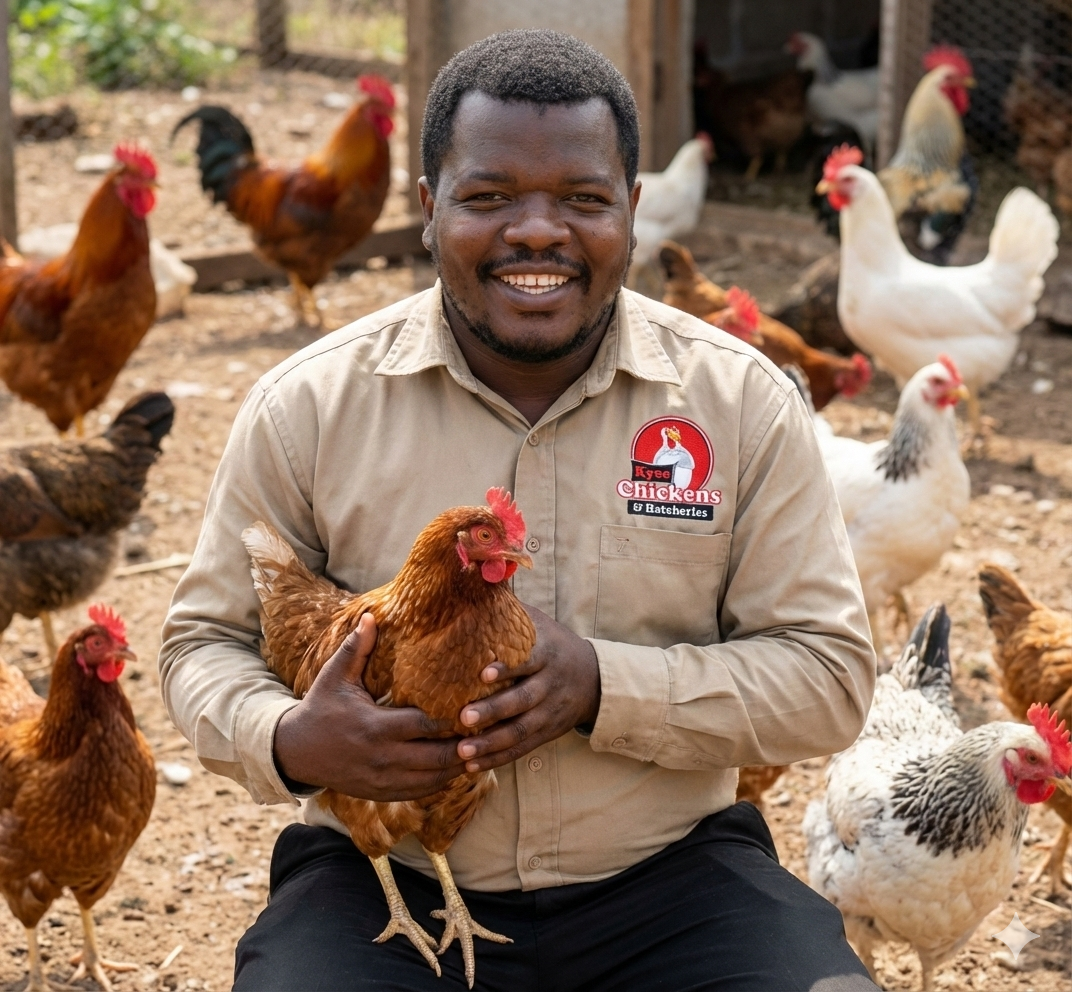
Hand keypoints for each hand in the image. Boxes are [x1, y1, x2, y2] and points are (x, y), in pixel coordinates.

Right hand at [273, 614, 467, 800]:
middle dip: (464, 746)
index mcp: (374, 727)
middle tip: (487, 730)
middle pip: (436, 757)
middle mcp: (382, 757)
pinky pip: (421, 792)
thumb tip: (371, 615)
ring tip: (480, 748)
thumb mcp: (335, 677)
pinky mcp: (382, 793)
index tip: (473, 706)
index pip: (424, 725)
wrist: (296, 752)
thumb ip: (356, 648)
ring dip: (458, 766)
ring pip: (433, 779)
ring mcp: (383, 779)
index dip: (451, 719)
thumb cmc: (320, 708)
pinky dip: (441, 781)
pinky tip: (457, 766)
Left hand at [454, 606, 600, 772]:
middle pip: (522, 701)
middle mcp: (550, 686)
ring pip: (520, 731)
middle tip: (463, 717)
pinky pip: (521, 749)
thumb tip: (476, 579)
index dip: (507, 667)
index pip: (528, 661)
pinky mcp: (546, 733)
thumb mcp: (539, 623)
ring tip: (462, 751)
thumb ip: (510, 610)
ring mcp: (549, 713)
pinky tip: (471, 765)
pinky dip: (497, 759)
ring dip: (490, 744)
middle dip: (493, 711)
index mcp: (547, 655)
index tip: (482, 671)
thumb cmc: (553, 644)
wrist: (594, 678)